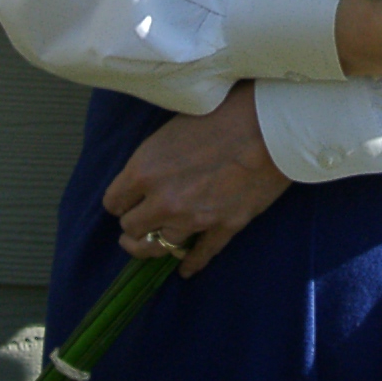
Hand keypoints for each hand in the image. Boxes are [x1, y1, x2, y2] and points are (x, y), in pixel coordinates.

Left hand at [102, 80, 289, 276]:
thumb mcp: (173, 127)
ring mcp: (193, 219)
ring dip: (154, 245)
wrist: (268, 124)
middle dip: (134, 223)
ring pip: (159, 247)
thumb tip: (148, 172)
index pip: (113, 202)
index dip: (120, 199)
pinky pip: (199, 255)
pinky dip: (190, 263)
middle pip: (131, 230)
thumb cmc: (221, 111)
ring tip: (152, 243)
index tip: (126, 199)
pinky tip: (184, 268)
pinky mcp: (223, 227)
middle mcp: (163, 201)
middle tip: (139, 219)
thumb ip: (154, 157)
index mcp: (144, 171)